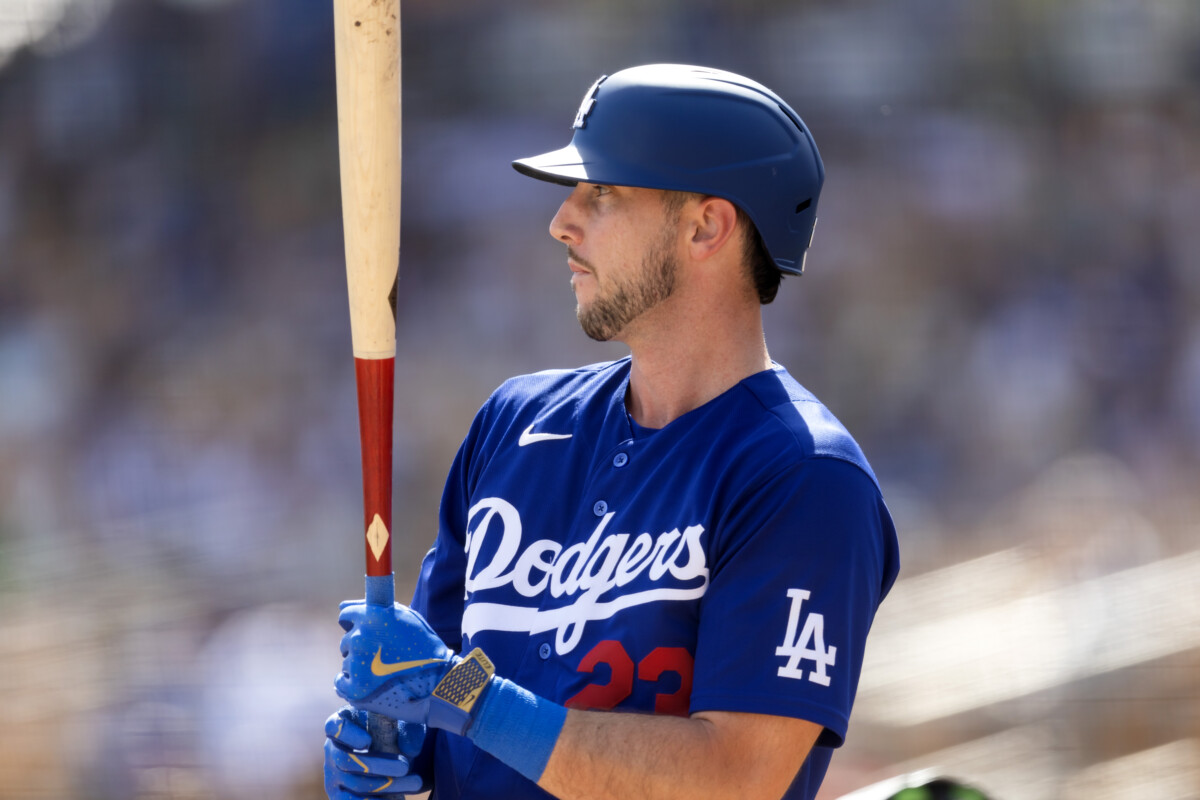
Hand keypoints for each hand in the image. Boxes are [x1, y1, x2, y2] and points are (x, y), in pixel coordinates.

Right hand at [324, 707, 426, 798]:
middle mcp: (333, 748)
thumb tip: (412, 751)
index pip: (334, 727)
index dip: (347, 735)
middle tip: (405, 766)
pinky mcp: (339, 795)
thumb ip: (409, 731)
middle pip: (347, 760)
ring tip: (415, 783)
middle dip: (378, 766)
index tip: (368, 741)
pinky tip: (398, 798)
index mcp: (343, 722)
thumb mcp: (403, 723)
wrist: (393, 753)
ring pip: (356, 784)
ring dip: (387, 786)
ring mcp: (333, 774)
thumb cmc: (396, 729)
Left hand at [335, 599, 493, 733]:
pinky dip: (351, 684)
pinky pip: (341, 682)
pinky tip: (368, 683)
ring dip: (360, 665)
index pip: (345, 616)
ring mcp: (355, 663)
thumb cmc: (424, 645)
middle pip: (347, 640)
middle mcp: (359, 637)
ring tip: (383, 671)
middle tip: (382, 655)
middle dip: (361, 646)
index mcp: (370, 617)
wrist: (437, 680)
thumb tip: (341, 606)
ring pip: (347, 661)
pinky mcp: (355, 687)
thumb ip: (374, 608)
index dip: (356, 623)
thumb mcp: (405, 617)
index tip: (366, 632)